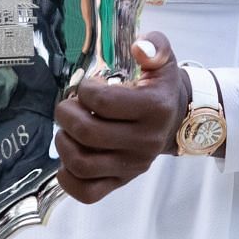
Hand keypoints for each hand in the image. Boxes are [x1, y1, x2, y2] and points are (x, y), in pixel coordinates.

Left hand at [52, 33, 187, 203]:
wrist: (176, 120)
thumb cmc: (160, 87)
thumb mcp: (164, 60)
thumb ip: (155, 46)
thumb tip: (139, 47)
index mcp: (154, 108)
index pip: (102, 101)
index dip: (84, 90)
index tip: (89, 87)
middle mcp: (144, 141)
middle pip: (87, 132)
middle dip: (65, 113)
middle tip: (68, 106)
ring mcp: (133, 165)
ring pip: (82, 164)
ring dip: (63, 143)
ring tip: (66, 129)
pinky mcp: (122, 182)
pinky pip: (88, 193)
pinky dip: (68, 179)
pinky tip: (67, 158)